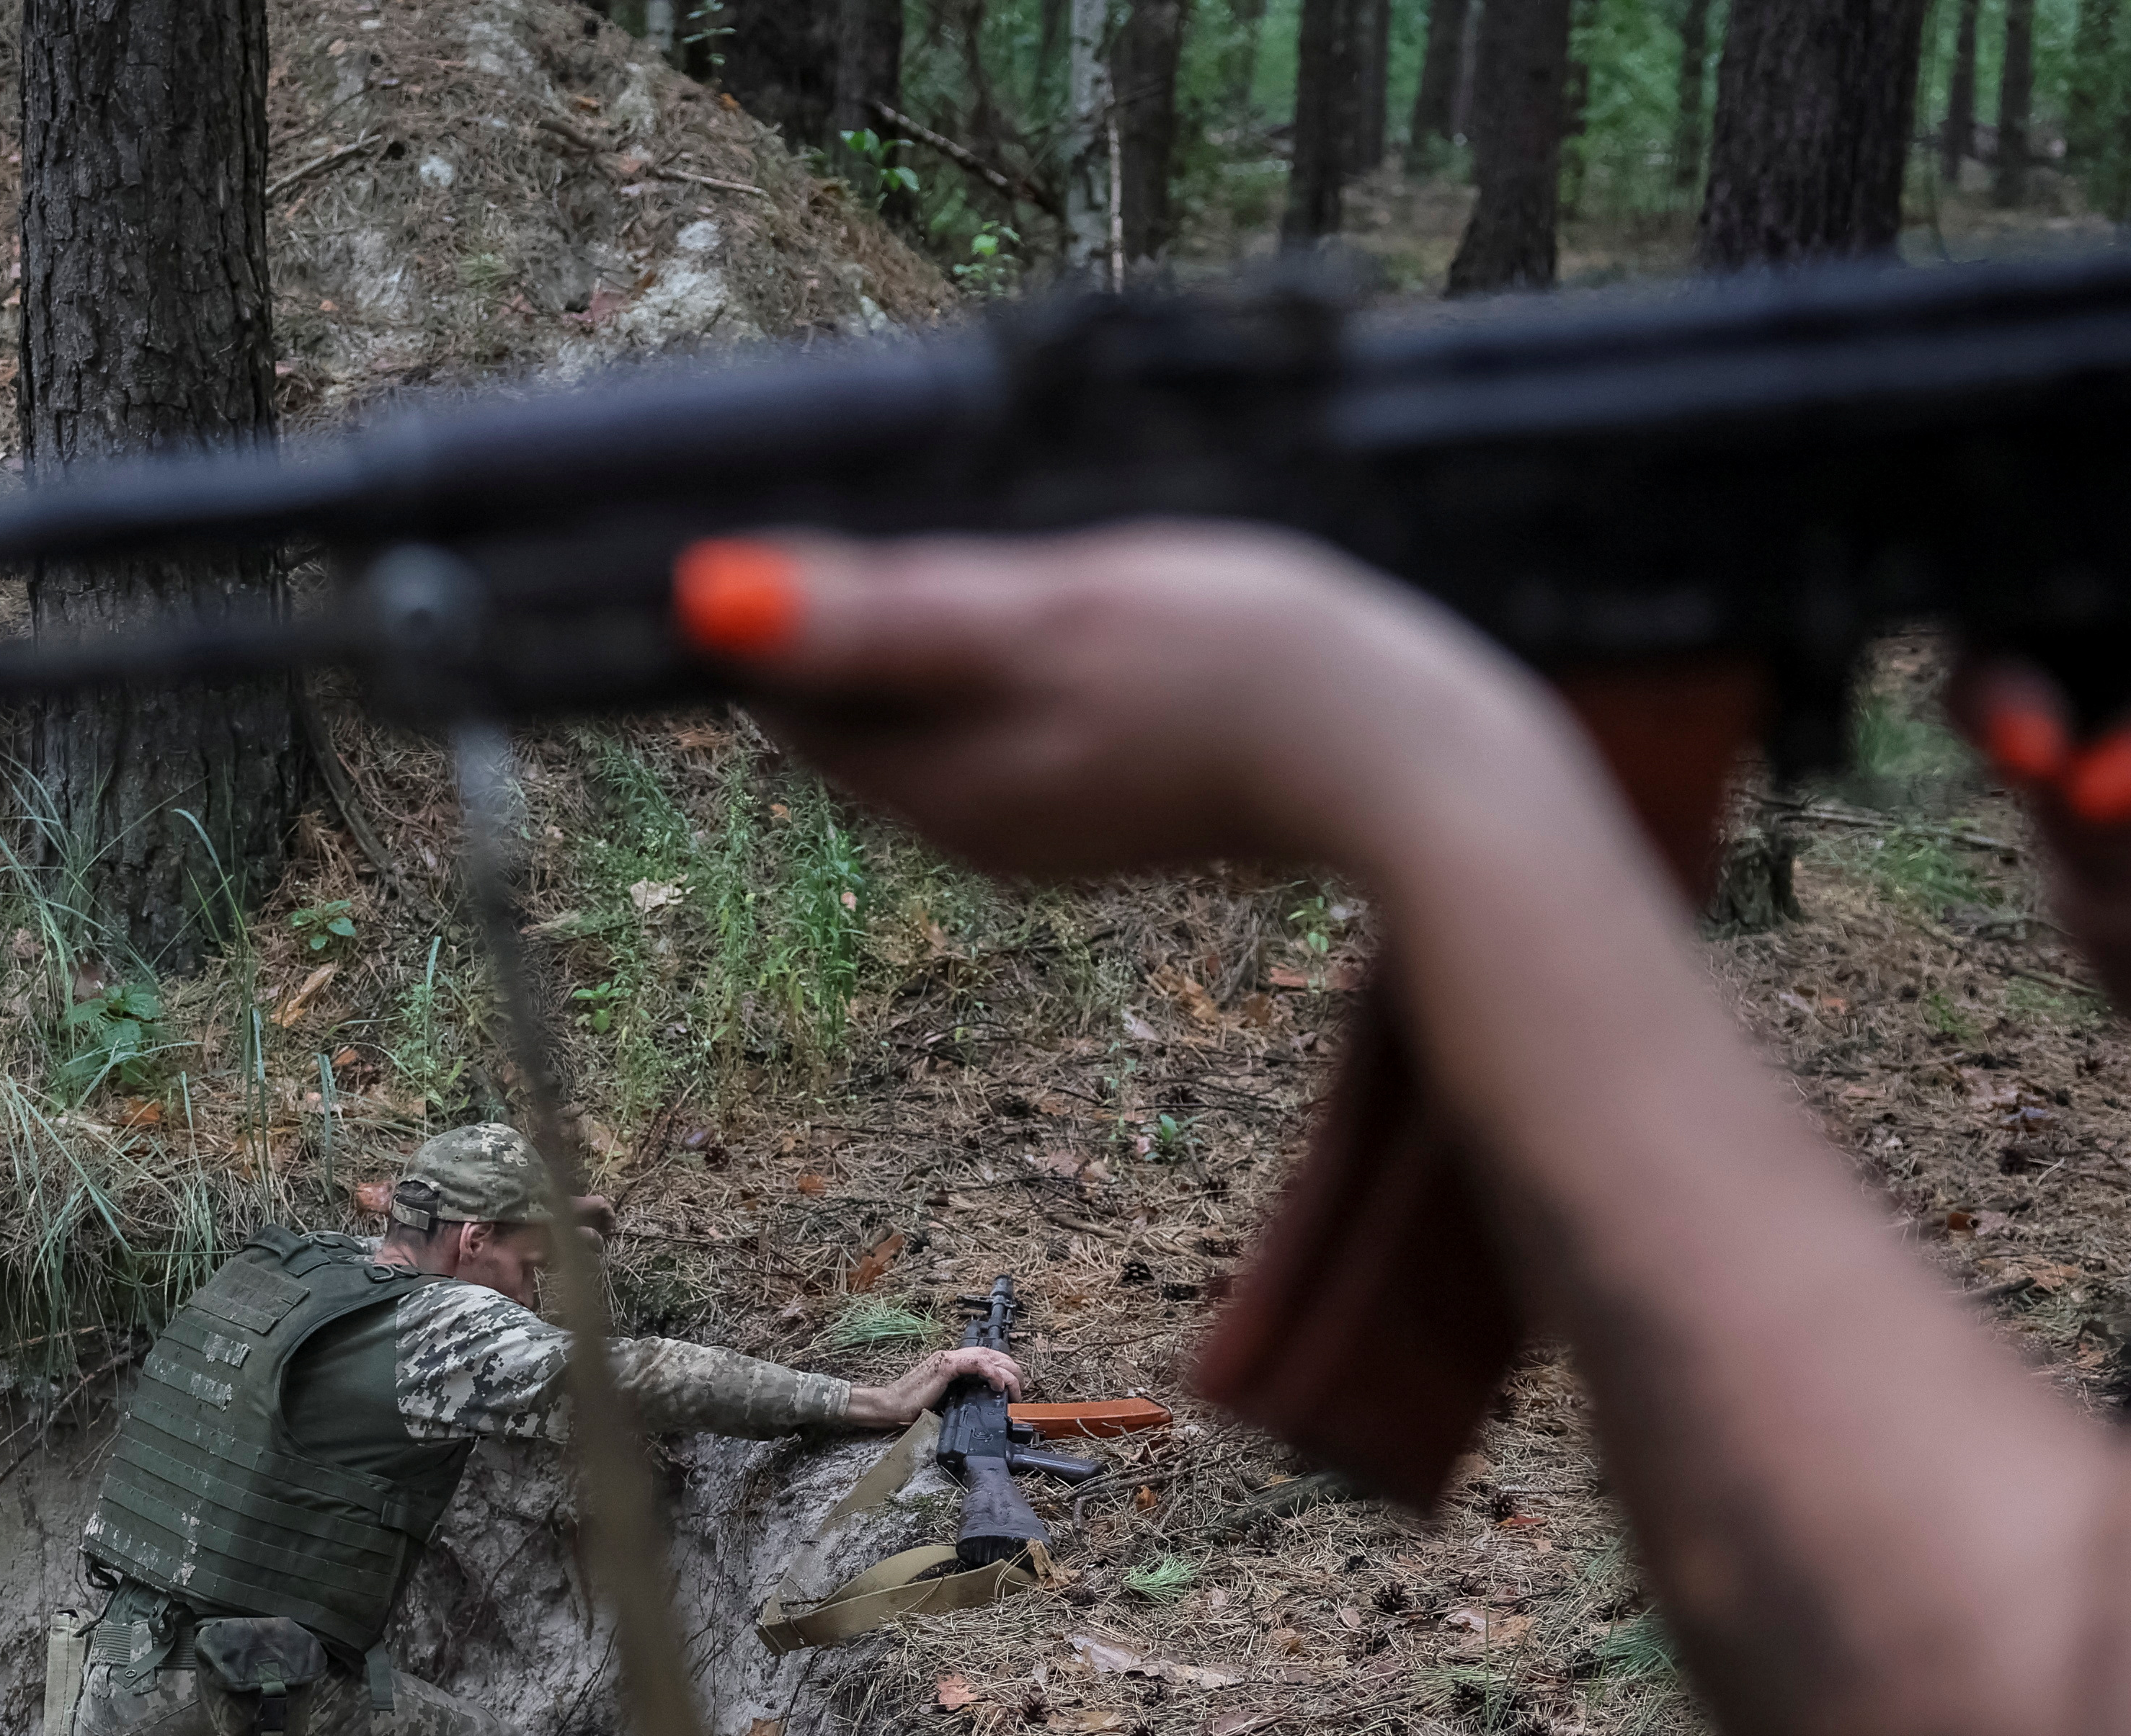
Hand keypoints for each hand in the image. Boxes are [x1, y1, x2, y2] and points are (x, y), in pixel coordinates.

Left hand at [677, 525, 1571, 889]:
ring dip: (948, 630)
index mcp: (935, 793)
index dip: (784, 602)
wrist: (1419, 758)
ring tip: (1006, 547)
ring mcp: (1051, 828)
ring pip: (946, 711)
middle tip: (912, 507)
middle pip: (863, 707)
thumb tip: (711, 606)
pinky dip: (1026, 659)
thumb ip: (872, 614)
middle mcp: (975, 833)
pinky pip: (1027, 720)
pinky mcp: (1122, 806)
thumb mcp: (1039, 614)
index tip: (811, 510)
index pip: (788, 699)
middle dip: (863, 613)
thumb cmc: (1235, 668)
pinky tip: (1083, 607)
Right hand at [845, 1344, 1022, 1427]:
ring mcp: (949, 1359)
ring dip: (1008, 1374)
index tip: (1014, 1388)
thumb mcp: (945, 1399)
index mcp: (952, 1362)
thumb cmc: (913, 1406)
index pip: (988, 1358)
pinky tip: (998, 1386)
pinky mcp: (945, 1367)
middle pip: (994, 1354)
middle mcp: (952, 1356)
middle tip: (1020, 1391)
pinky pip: (977, 1364)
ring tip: (1014, 1391)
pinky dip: (992, 1373)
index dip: (1006, 1369)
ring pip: (990, 1357)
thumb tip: (984, 1403)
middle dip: (1013, 1371)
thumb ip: (962, 1394)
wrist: (891, 1406)